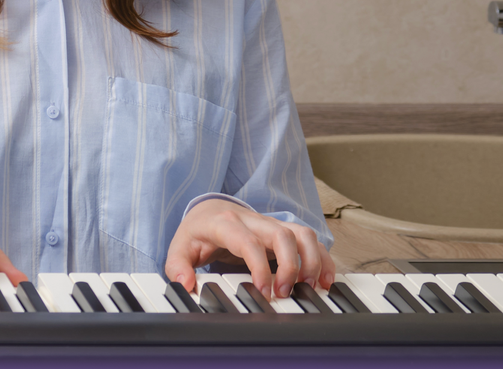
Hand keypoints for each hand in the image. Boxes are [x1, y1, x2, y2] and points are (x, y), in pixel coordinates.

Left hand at [164, 199, 333, 299]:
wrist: (208, 209)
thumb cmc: (197, 232)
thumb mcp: (178, 248)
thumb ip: (177, 266)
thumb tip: (185, 284)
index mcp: (227, 224)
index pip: (248, 242)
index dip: (260, 267)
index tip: (263, 293)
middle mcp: (253, 220)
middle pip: (282, 234)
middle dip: (290, 265)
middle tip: (284, 293)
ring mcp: (270, 223)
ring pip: (301, 233)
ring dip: (311, 260)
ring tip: (310, 287)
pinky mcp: (282, 230)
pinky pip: (309, 238)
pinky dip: (322, 257)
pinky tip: (325, 279)